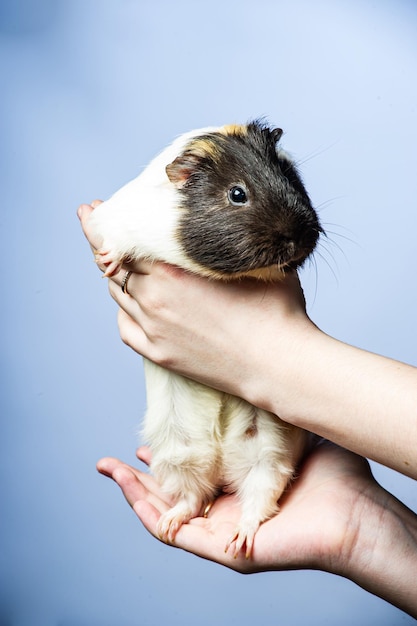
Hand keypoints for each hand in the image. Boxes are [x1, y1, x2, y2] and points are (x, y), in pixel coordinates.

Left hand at [77, 201, 311, 402]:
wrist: (279, 363)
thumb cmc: (274, 309)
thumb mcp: (251, 260)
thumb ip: (227, 239)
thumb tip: (229, 222)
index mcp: (172, 268)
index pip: (120, 239)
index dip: (102, 223)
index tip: (92, 210)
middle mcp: (154, 296)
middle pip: (114, 265)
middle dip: (106, 246)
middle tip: (102, 229)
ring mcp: (154, 328)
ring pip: (119, 294)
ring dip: (119, 277)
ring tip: (126, 266)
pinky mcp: (160, 354)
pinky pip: (126, 327)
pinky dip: (125, 311)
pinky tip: (135, 305)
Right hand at [97, 443, 416, 616]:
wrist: (354, 509)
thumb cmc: (332, 476)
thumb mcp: (288, 437)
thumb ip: (265, 417)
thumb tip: (249, 384)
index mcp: (237, 489)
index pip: (189, 478)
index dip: (164, 462)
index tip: (143, 441)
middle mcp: (224, 510)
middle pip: (169, 497)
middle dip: (136, 479)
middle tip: (108, 461)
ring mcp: (222, 531)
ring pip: (165, 516)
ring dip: (135, 494)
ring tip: (109, 472)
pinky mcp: (223, 548)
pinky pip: (176, 535)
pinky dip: (151, 515)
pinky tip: (133, 492)